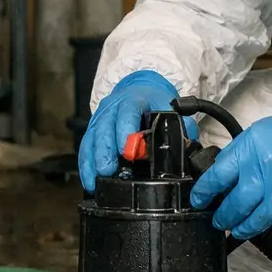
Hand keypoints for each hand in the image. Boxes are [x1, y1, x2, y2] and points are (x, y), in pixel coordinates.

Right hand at [78, 70, 197, 192]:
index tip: (128, 151)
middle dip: (105, 149)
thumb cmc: (156, 104)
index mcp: (135, 99)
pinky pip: (86, 146)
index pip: (128, 110)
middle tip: (107, 169)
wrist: (141, 91)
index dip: (126, 129)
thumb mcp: (172, 110)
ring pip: (92, 137)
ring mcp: (101, 117)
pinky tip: (88, 180)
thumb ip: (180, 128)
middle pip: (105, 126)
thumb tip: (185, 146)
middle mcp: (113, 106)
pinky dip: (85, 164)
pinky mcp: (93, 130)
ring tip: (94, 180)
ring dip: (92, 160)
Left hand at [189, 101, 271, 238]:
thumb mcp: (260, 134)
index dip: (203, 190)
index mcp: (247, 146)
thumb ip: (242, 153)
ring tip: (226, 225)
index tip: (198, 198)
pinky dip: (250, 228)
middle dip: (216, 211)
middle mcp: (256, 166)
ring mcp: (271, 184)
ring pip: (241, 211)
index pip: (216, 172)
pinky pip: (262, 219)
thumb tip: (227, 173)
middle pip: (227, 196)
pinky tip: (243, 231)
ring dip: (231, 222)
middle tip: (213, 216)